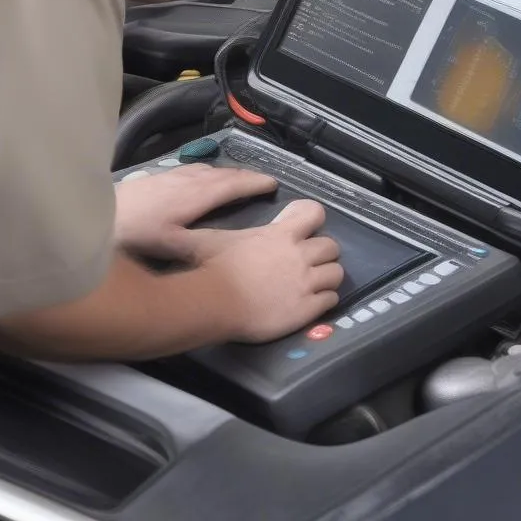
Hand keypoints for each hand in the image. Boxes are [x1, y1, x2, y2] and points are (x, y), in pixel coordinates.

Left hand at [114, 164, 275, 262]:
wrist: (89, 212)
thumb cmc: (129, 233)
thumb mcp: (165, 246)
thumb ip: (196, 248)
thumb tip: (225, 253)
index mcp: (194, 195)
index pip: (232, 183)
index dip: (254, 183)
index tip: (273, 183)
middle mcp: (185, 180)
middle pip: (222, 173)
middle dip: (245, 176)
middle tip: (262, 182)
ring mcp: (169, 176)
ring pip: (206, 169)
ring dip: (226, 174)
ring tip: (237, 181)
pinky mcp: (156, 177)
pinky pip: (192, 170)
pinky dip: (208, 173)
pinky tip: (200, 180)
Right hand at [196, 200, 343, 342]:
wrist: (215, 303)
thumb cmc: (213, 268)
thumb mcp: (210, 240)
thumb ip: (206, 231)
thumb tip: (183, 228)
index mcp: (281, 234)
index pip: (315, 212)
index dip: (312, 217)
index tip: (304, 225)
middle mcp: (299, 255)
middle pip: (331, 245)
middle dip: (323, 252)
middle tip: (309, 260)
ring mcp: (306, 282)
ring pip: (337, 273)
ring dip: (328, 276)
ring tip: (315, 282)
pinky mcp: (307, 308)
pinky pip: (331, 300)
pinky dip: (325, 299)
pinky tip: (313, 302)